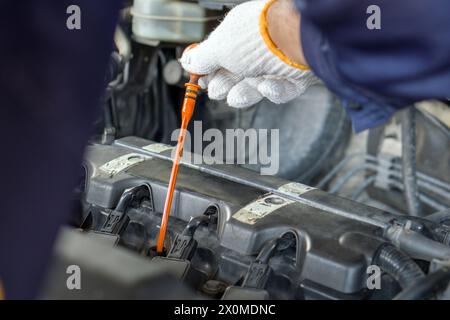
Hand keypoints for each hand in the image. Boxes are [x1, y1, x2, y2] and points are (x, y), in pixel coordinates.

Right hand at [180, 0, 317, 107]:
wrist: (293, 41)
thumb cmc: (255, 39)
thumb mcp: (218, 48)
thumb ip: (202, 58)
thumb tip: (186, 62)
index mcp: (239, 34)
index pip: (220, 54)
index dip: (208, 69)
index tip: (198, 80)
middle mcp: (257, 48)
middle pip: (236, 73)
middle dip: (224, 84)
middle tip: (216, 90)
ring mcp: (276, 63)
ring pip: (256, 85)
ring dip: (243, 94)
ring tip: (234, 97)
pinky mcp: (293, 78)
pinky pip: (280, 91)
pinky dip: (271, 92)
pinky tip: (266, 87)